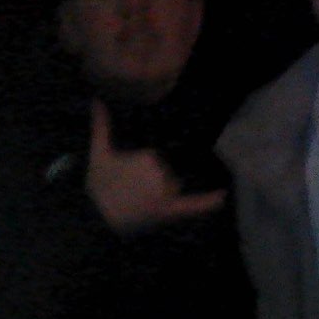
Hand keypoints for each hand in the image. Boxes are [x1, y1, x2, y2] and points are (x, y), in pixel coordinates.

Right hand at [84, 98, 226, 232]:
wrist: (95, 218)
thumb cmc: (97, 186)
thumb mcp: (98, 153)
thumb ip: (101, 126)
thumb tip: (97, 100)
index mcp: (148, 156)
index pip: (157, 158)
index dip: (143, 168)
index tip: (127, 177)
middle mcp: (160, 172)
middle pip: (167, 173)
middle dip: (153, 181)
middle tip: (129, 192)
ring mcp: (165, 192)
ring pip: (173, 187)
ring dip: (161, 194)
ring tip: (136, 203)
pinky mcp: (167, 211)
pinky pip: (193, 205)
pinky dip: (209, 202)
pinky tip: (222, 197)